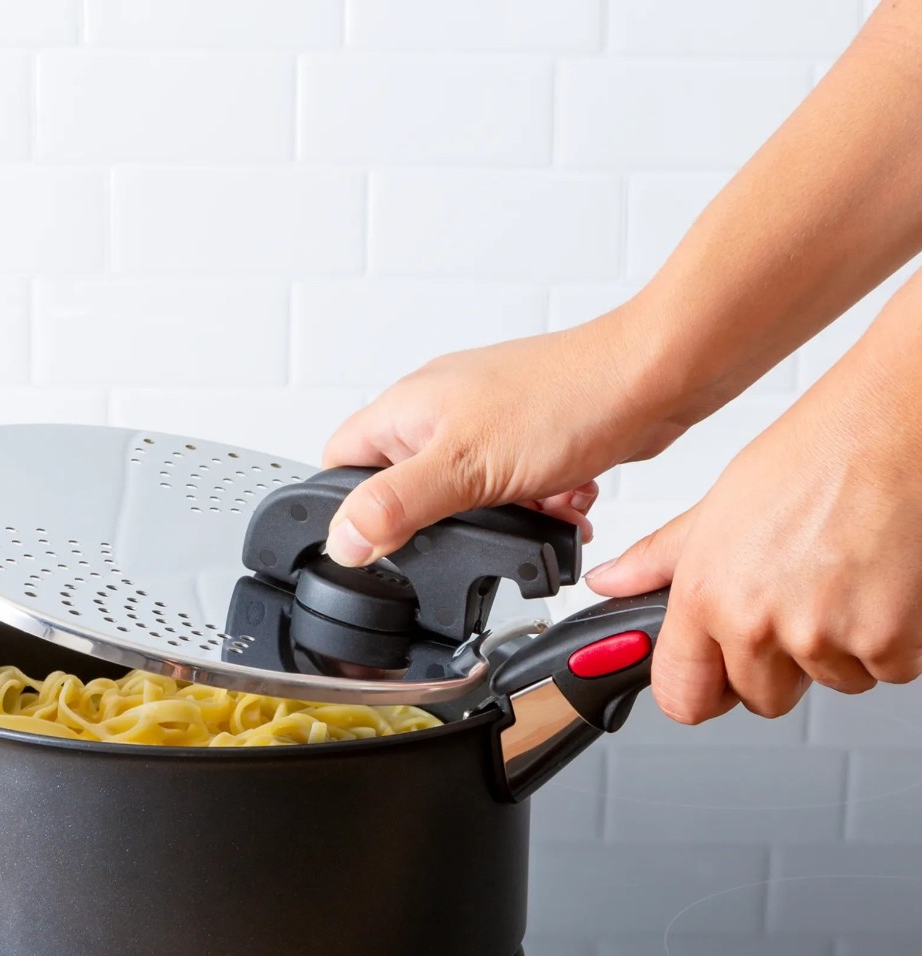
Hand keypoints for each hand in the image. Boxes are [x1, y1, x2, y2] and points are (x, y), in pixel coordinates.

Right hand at [321, 305, 690, 566]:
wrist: (652, 378)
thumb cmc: (566, 398)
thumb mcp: (464, 467)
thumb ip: (396, 505)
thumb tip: (343, 541)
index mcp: (405, 409)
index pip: (339, 464)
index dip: (348, 510)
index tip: (379, 540)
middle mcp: (438, 412)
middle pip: (407, 490)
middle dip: (445, 524)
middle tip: (473, 527)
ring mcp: (483, 425)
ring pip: (465, 499)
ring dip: (501, 518)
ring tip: (531, 509)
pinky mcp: (525, 439)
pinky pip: (513, 492)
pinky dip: (537, 506)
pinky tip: (560, 499)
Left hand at [586, 359, 921, 722]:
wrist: (892, 432)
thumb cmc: (812, 458)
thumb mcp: (715, 509)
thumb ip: (656, 560)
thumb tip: (608, 583)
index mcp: (706, 596)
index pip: (681, 696)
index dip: (698, 693)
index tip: (711, 683)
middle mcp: (758, 624)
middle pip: (760, 698)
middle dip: (776, 668)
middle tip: (794, 605)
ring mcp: (823, 637)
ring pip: (829, 682)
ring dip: (836, 649)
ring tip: (840, 581)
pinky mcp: (888, 643)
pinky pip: (886, 671)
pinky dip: (889, 642)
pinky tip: (879, 587)